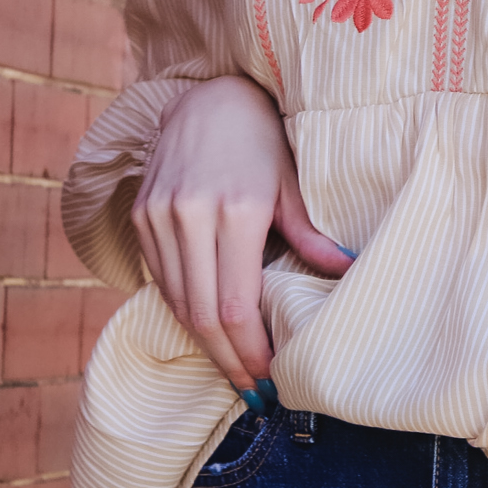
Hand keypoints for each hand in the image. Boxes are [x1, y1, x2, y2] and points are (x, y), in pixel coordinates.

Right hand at [131, 75, 352, 390]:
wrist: (209, 97)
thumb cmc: (262, 141)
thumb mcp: (293, 185)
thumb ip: (311, 236)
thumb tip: (346, 273)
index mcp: (236, 210)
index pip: (236, 306)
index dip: (250, 351)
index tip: (269, 378)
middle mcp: (189, 215)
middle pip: (203, 314)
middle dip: (228, 360)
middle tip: (252, 389)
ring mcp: (158, 216)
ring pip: (177, 302)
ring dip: (204, 343)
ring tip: (233, 368)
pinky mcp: (140, 216)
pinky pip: (160, 279)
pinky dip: (183, 309)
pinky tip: (207, 328)